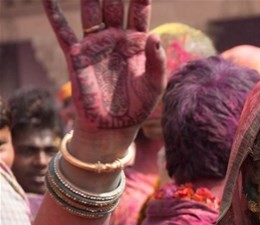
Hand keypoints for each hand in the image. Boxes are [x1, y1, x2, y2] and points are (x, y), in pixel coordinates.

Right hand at [43, 0, 165, 139]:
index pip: (139, 11)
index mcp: (137, 43)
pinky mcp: (77, 55)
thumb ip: (157, 62)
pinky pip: (62, 30)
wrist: (113, 128)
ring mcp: (95, 45)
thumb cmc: (138, 108)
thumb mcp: (154, 85)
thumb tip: (155, 36)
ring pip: (90, 11)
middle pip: (113, 4)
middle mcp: (115, 38)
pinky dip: (54, 13)